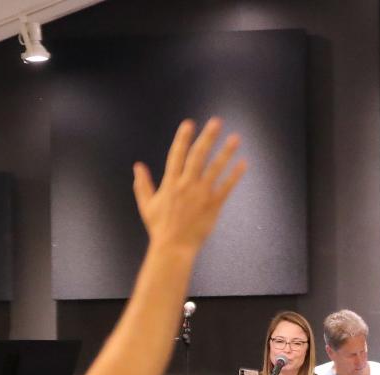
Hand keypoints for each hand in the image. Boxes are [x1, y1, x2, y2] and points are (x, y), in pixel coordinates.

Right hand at [132, 118, 246, 252]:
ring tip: (235, 138)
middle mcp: (186, 185)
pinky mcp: (213, 205)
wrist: (173, 247)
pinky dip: (235, 175)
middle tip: (216, 122)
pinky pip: (226, 187)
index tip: (189, 123)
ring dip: (226, 152)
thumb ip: (143, 184)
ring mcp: (201, 195)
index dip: (183, 138)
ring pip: (215, 168)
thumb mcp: (146, 205)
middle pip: (198, 156)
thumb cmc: (159, 228)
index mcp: (170, 183)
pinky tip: (242, 164)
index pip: (177, 155)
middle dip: (208, 137)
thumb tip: (137, 166)